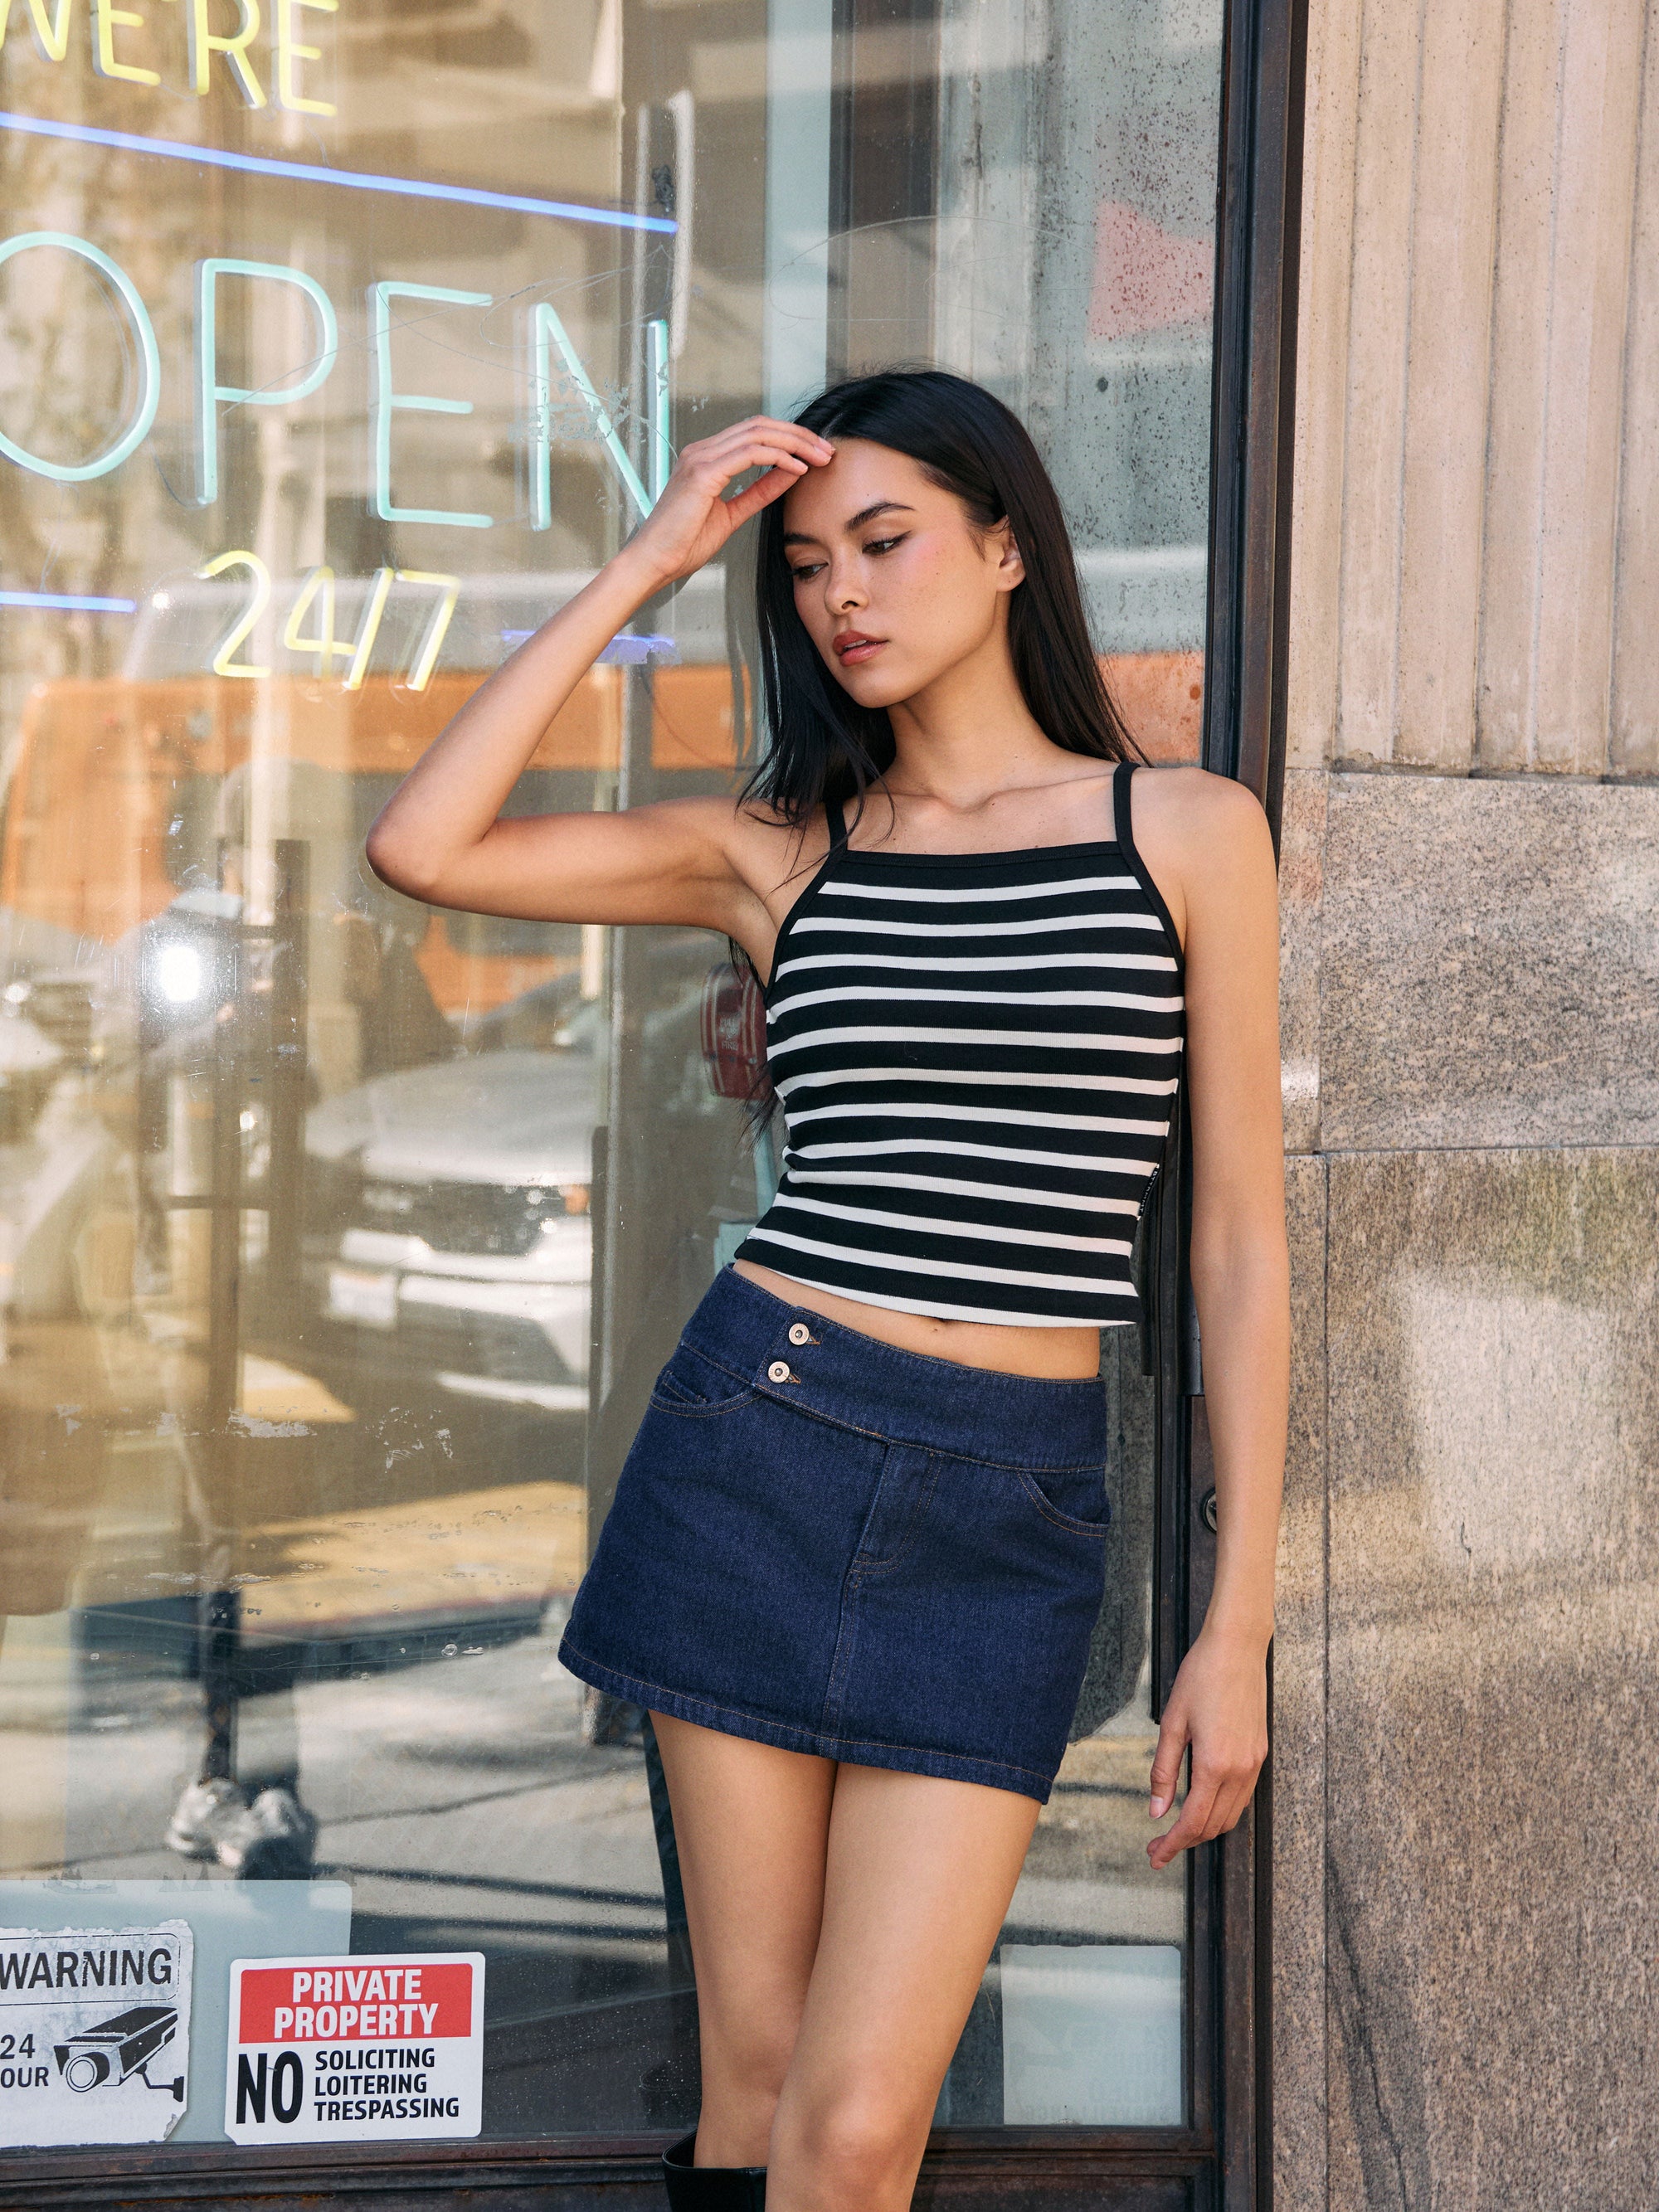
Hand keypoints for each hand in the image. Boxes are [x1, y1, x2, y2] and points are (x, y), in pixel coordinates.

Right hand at [627, 417, 834, 587]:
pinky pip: (750, 453)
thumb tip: (790, 473)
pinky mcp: (702, 472)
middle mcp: (702, 450)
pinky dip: (778, 457)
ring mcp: (700, 458)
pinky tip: (798, 469)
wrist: (653, 561)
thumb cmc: (684, 544)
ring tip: (820, 458)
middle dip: (799, 436)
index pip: (755, 433)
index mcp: (706, 458)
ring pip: (758, 434)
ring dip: (795, 443)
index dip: (790, 439)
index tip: (817, 455)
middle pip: (760, 425)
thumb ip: (759, 491)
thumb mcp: (733, 515)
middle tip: (827, 451)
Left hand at [1145, 1625, 1268, 1870]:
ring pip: (1231, 1815)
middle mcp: (1240, 1770)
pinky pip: (1242, 1796)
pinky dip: (1221, 1810)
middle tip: (1157, 1846)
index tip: (1154, 1855)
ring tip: (1177, 1829)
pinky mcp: (1260, 1753)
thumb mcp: (1172, 1722)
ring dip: (1205, 1829)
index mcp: (1215, 1765)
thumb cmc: (1200, 1678)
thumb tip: (1155, 1811)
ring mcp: (1254, 1763)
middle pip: (1214, 1826)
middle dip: (1185, 1842)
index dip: (1172, 1844)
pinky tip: (1202, 1803)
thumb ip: (1163, 1770)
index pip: (1193, 1822)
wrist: (1237, 1648)